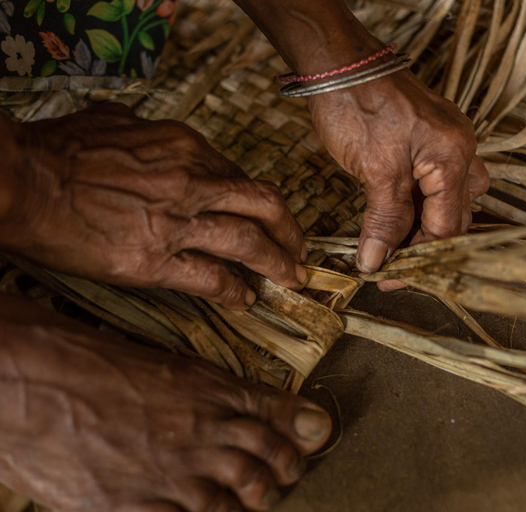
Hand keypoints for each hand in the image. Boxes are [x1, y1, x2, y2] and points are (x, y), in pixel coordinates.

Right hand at [0, 104, 306, 308]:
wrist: (21, 181)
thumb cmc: (60, 150)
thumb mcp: (116, 122)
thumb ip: (150, 134)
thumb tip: (160, 139)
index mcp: (184, 148)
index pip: (240, 176)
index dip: (260, 202)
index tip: (269, 217)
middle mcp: (191, 182)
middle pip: (264, 205)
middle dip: (290, 231)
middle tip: (299, 250)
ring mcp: (175, 223)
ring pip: (248, 243)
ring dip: (277, 264)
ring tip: (290, 280)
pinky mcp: (153, 261)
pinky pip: (211, 279)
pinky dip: (235, 291)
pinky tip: (246, 299)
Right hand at [0, 294, 331, 510]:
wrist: (36, 383)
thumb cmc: (92, 364)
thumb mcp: (161, 364)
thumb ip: (206, 389)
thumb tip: (238, 404)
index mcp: (211, 391)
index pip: (276, 415)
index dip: (297, 432)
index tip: (308, 439)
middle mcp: (204, 433)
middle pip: (268, 462)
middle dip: (284, 472)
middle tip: (284, 477)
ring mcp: (175, 474)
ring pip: (239, 500)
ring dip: (252, 503)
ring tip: (252, 503)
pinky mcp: (140, 507)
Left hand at [308, 70, 488, 286]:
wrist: (340, 61)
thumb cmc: (357, 105)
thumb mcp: (374, 169)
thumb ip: (384, 219)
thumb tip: (377, 262)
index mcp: (453, 157)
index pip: (447, 226)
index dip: (418, 259)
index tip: (389, 278)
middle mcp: (460, 150)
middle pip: (453, 216)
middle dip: (423, 246)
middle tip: (389, 266)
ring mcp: (448, 142)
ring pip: (447, 200)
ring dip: (423, 226)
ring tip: (391, 245)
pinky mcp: (430, 139)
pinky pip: (435, 181)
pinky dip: (417, 204)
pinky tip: (395, 216)